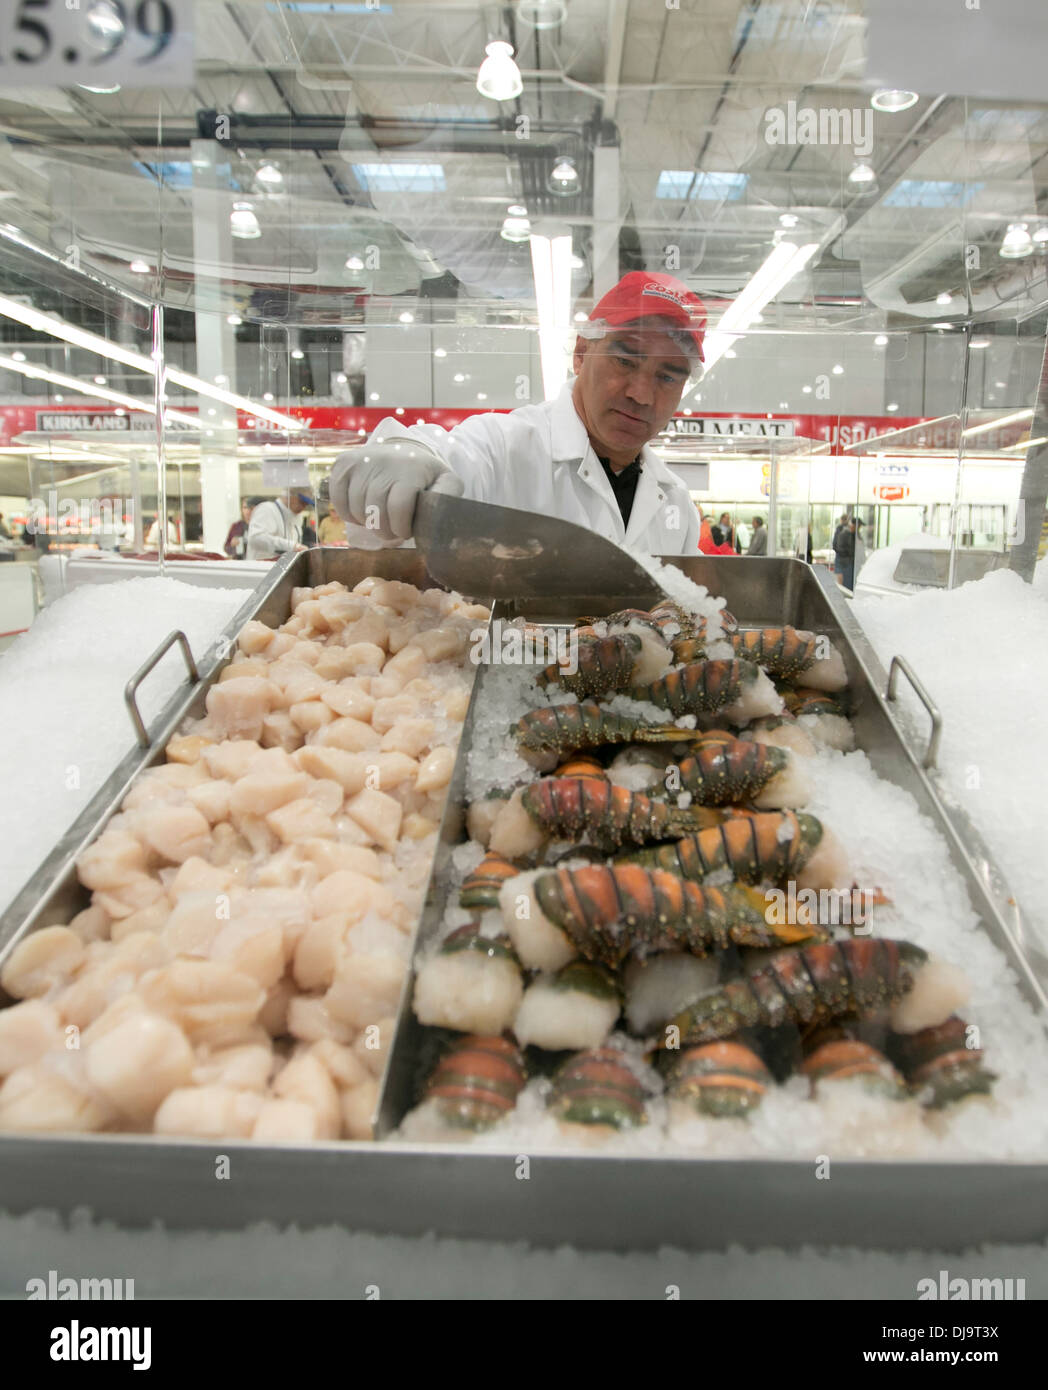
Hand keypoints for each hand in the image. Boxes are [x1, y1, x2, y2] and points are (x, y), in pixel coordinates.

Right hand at [328, 439, 463, 541]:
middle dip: (384, 530)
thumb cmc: (424, 474)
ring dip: (367, 523)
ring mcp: (360, 462)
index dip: (400, 528)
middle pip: (375, 512)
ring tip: (379, 519)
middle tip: (391, 532)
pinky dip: (348, 513)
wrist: (401, 449)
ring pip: (356, 509)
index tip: (405, 532)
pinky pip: (338, 500)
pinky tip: (362, 511)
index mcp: (410, 469)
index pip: (398, 507)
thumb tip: (439, 510)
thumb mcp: (445, 482)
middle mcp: (382, 462)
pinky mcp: (343, 464)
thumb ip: (449, 495)